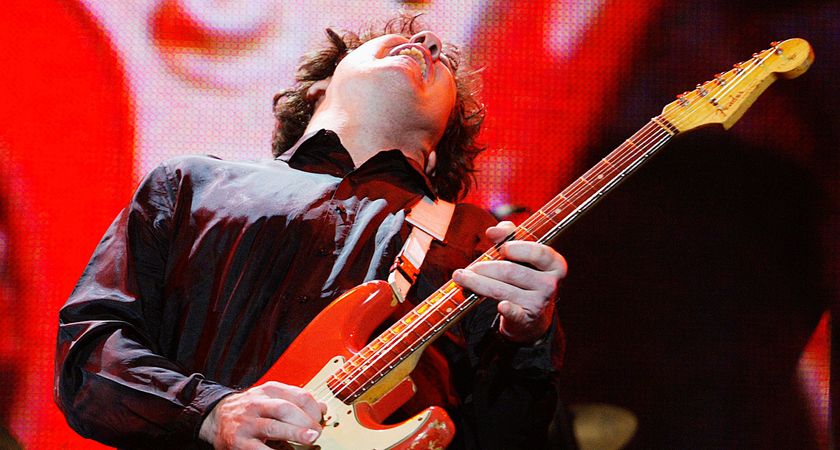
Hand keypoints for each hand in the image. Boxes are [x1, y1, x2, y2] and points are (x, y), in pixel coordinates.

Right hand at [199, 381, 326, 448]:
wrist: (216, 417)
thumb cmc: (249, 409)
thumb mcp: (271, 397)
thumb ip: (296, 400)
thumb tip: (322, 408)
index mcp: (269, 391)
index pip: (298, 395)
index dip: (314, 408)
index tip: (321, 419)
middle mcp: (257, 404)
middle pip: (285, 409)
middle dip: (305, 421)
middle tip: (316, 432)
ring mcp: (247, 423)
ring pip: (273, 426)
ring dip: (294, 433)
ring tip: (309, 439)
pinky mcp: (239, 441)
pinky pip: (259, 448)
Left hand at [452, 221, 567, 343]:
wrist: (531, 313)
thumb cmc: (524, 274)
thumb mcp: (522, 253)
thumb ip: (509, 236)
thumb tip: (493, 231)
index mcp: (554, 264)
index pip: (538, 252)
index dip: (518, 248)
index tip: (501, 248)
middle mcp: (550, 284)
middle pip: (511, 272)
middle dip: (485, 268)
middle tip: (469, 267)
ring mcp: (539, 303)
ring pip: (502, 290)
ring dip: (477, 283)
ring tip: (461, 277)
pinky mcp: (526, 319)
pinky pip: (513, 313)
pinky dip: (506, 310)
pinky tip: (500, 306)